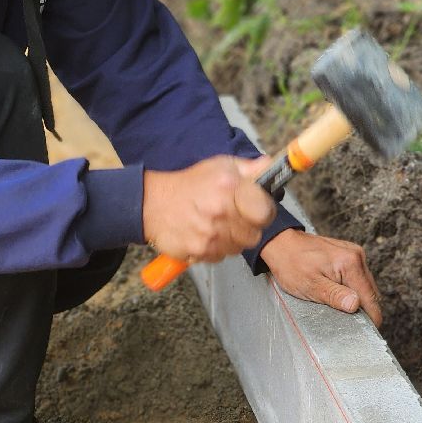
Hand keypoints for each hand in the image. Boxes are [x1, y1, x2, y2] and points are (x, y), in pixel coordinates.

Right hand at [142, 155, 276, 263]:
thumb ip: (249, 168)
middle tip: (232, 217)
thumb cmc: (188, 184)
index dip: (263, 211)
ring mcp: (209, 235)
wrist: (151, 203)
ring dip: (231, 239)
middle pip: (254, 235)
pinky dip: (215, 249)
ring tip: (216, 225)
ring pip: (237, 248)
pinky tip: (205, 234)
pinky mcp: (198, 251)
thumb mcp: (219, 166)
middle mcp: (220, 212)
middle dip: (246, 227)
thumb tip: (270, 167)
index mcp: (229, 188)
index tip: (255, 208)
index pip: (265, 212)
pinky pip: (219, 257)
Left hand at [259, 229, 382, 327]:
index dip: (369, 317)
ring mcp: (354, 253)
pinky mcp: (348, 254)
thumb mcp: (310, 285)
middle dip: (360, 307)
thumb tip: (355, 305)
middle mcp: (356, 255)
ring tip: (335, 301)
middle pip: (370, 292)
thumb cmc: (291, 263)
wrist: (281, 243)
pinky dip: (349, 287)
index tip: (363, 330)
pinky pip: (356, 276)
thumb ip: (335, 296)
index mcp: (350, 264)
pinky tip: (335, 289)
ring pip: (364, 285)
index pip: (371, 298)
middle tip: (343, 317)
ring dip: (355, 297)